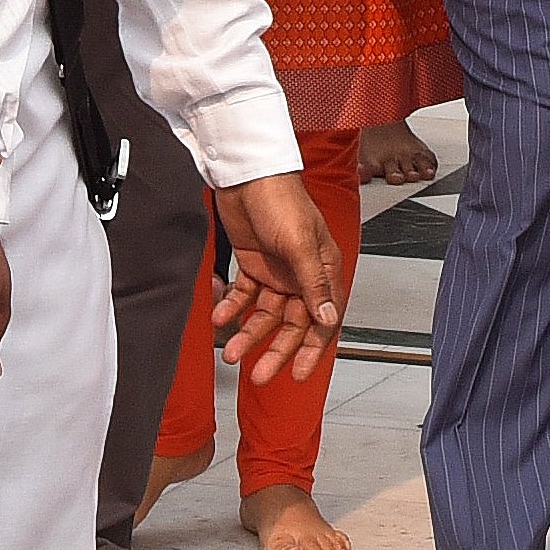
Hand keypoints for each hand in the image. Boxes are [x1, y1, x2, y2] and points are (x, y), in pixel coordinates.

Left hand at [211, 171, 343, 385]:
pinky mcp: (252, 264)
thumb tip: (328, 318)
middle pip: (292, 323)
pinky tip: (221, 317)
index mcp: (323, 269)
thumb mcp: (300, 244)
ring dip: (249, 333)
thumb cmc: (281, 200)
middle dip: (276, 350)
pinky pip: (243, 296)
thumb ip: (313, 284)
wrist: (246, 175)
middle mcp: (302, 274)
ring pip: (265, 314)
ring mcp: (276, 271)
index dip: (312, 348)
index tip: (298, 374)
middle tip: (259, 374)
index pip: (323, 319)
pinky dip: (232, 307)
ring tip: (232, 350)